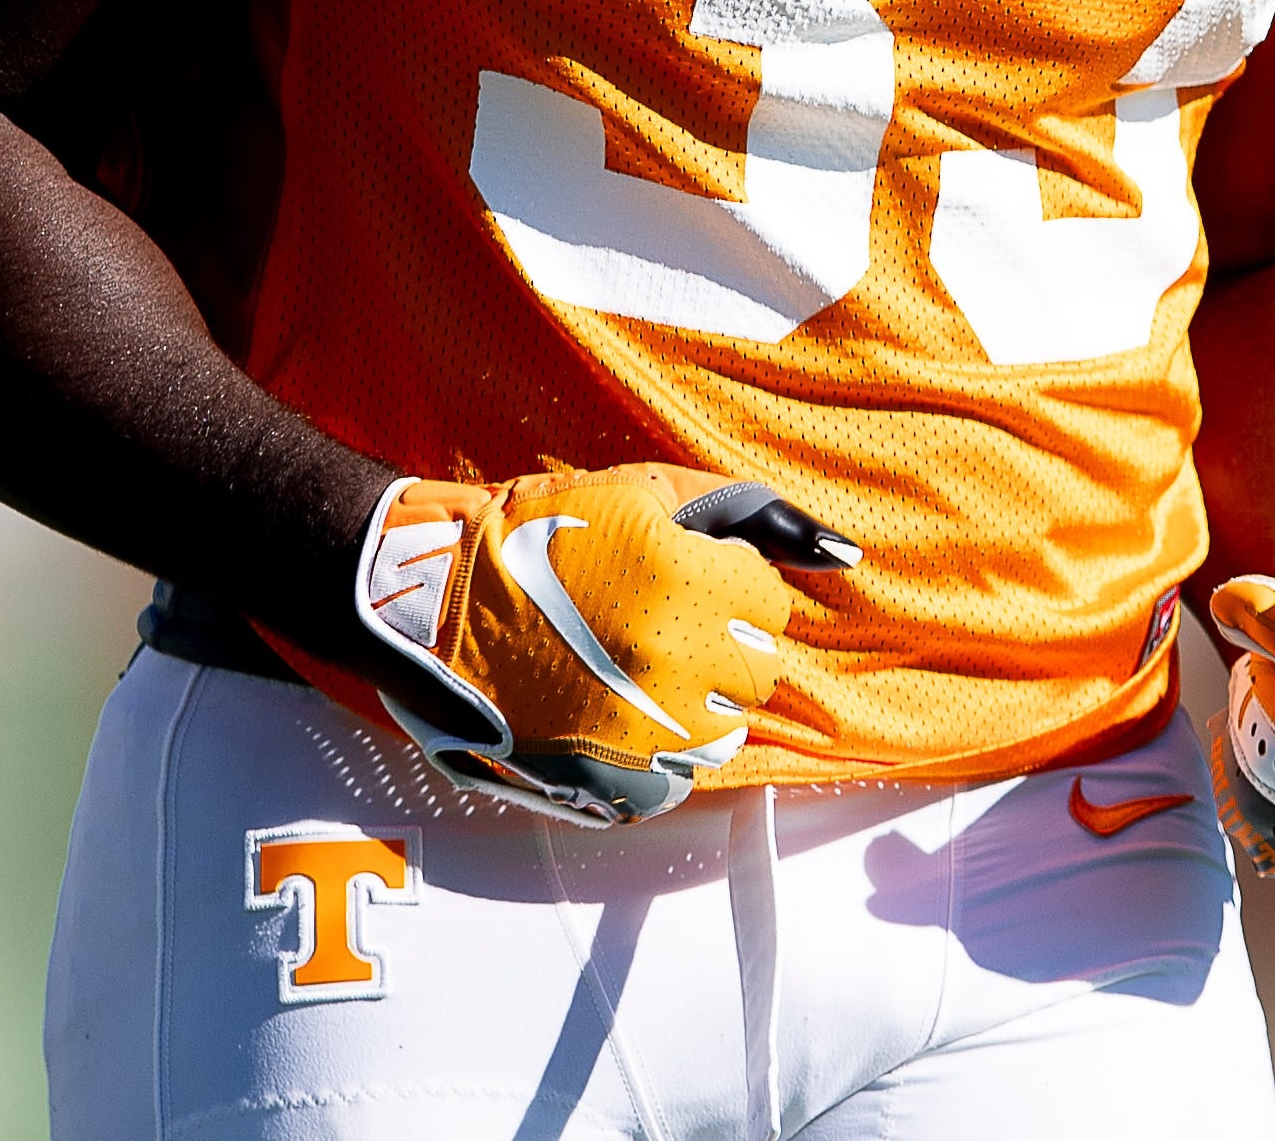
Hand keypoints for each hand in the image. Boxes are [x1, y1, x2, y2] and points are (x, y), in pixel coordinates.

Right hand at [348, 465, 858, 825]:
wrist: (429, 601)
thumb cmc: (537, 534)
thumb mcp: (644, 489)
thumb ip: (753, 514)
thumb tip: (845, 554)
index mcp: (683, 584)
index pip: (768, 604)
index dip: (727, 584)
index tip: (683, 578)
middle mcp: (669, 667)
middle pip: (754, 672)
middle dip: (719, 643)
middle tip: (657, 622)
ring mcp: (637, 736)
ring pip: (721, 734)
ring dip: (692, 702)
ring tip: (632, 669)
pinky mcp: (606, 786)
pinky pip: (674, 784)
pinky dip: (652, 754)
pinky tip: (609, 711)